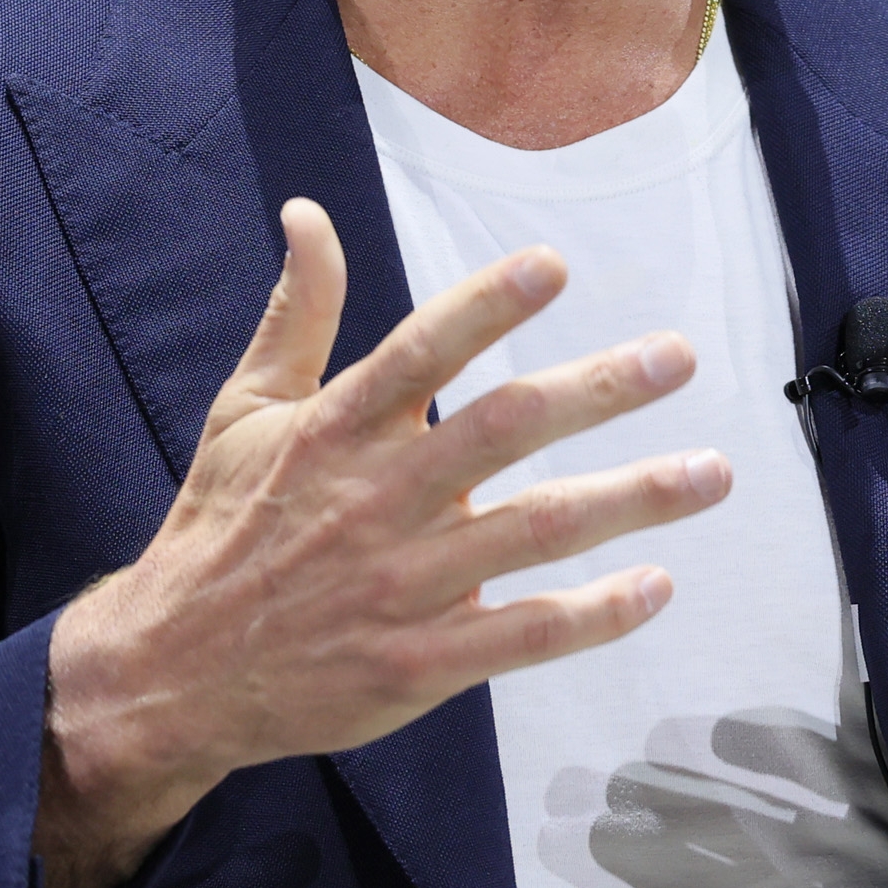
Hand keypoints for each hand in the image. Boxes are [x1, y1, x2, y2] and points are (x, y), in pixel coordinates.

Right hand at [35, 198, 729, 887]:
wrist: (175, 673)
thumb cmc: (222, 527)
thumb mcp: (244, 411)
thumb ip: (297, 314)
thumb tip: (307, 214)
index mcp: (336, 430)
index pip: (421, 352)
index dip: (486, 306)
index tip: (554, 264)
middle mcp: (377, 499)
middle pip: (502, 431)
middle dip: (599, 389)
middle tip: (678, 356)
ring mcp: (403, 585)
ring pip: (536, 532)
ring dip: (633, 499)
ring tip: (712, 472)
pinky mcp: (420, 663)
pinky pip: (524, 635)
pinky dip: (595, 614)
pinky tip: (655, 586)